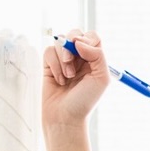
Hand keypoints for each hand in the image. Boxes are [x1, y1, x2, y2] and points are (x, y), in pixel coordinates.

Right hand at [42, 29, 111, 150]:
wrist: (65, 117)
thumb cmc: (85, 101)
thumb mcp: (101, 79)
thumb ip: (97, 56)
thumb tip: (79, 42)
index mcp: (96, 60)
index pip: (92, 37)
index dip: (86, 39)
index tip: (82, 49)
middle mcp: (81, 58)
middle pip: (75, 34)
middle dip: (71, 45)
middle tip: (71, 62)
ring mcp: (65, 60)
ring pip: (60, 42)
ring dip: (63, 58)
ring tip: (68, 77)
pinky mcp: (49, 65)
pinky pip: (48, 51)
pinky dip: (53, 64)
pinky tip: (59, 79)